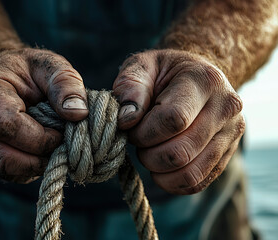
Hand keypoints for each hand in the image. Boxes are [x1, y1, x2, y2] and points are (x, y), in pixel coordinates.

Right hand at [0, 48, 87, 182]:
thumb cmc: (26, 71)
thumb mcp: (50, 66)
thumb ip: (66, 85)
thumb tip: (78, 114)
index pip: (6, 127)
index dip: (40, 139)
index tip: (60, 134)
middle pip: (1, 155)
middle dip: (38, 159)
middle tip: (59, 148)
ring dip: (31, 166)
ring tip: (47, 148)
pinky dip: (21, 169)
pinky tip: (32, 151)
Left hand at [113, 49, 244, 193]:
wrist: (195, 76)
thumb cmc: (164, 72)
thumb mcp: (142, 66)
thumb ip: (130, 87)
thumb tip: (127, 120)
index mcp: (205, 80)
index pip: (174, 120)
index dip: (144, 132)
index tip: (131, 127)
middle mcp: (226, 107)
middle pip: (180, 152)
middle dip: (148, 154)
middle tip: (140, 141)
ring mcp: (231, 133)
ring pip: (190, 174)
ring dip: (158, 171)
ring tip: (150, 152)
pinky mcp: (228, 153)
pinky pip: (197, 183)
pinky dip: (171, 182)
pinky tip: (161, 166)